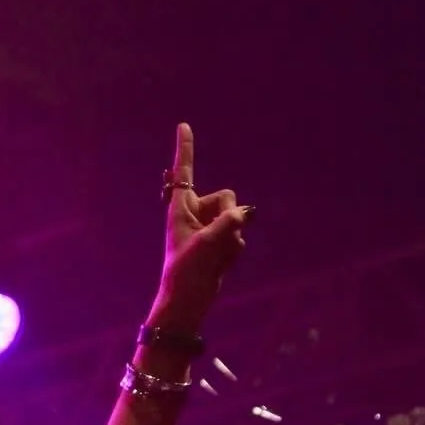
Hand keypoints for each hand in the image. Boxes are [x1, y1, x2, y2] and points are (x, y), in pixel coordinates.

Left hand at [158, 122, 248, 322]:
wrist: (188, 299)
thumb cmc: (188, 271)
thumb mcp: (208, 243)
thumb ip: (228, 223)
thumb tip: (244, 214)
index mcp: (181, 208)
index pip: (183, 172)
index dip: (185, 148)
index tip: (183, 125)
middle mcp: (195, 213)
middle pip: (227, 197)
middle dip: (230, 215)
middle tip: (218, 239)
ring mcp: (209, 227)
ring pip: (236, 218)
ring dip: (232, 239)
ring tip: (215, 258)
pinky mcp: (220, 241)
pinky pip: (238, 236)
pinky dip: (234, 250)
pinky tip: (221, 264)